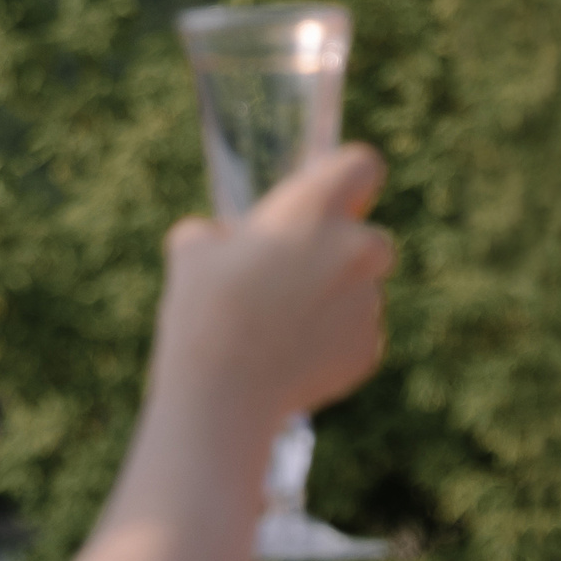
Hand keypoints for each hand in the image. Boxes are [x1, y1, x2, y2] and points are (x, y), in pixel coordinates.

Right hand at [151, 144, 393, 437]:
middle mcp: (355, 250)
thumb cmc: (204, 312)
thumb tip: (220, 241)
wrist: (223, 394)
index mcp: (315, 210)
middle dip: (340, 252)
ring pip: (360, 292)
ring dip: (331, 301)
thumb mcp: (191, 251)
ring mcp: (368, 304)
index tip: (325, 196)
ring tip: (278, 328)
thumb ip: (217, 233)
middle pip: (369, 238)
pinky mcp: (369, 350)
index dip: (344, 179)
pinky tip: (289, 358)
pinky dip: (331, 342)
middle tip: (291, 276)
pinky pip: (355, 335)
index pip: (362, 165)